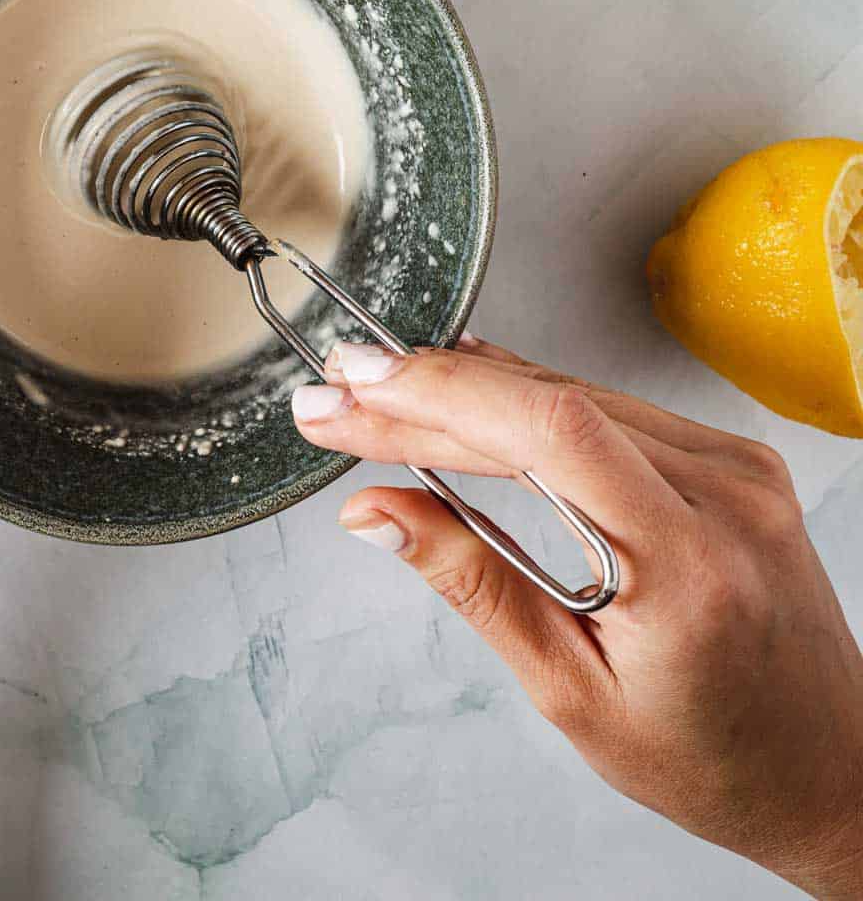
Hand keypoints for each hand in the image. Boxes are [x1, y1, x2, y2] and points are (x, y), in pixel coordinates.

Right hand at [292, 336, 862, 896]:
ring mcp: (738, 467)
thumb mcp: (572, 692)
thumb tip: (375, 511)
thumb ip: (473, 585)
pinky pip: (613, 407)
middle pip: (551, 402)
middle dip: (429, 393)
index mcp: (688, 565)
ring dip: (469, 391)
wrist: (829, 768)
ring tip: (377, 390)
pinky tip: (472, 386)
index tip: (355, 391)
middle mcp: (725, 495)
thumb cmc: (709, 756)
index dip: (442, 394)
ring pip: (577, 394)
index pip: (552, 431)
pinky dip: (531, 401)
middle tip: (339, 392)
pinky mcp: (735, 458)